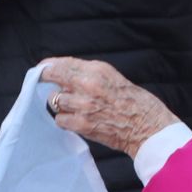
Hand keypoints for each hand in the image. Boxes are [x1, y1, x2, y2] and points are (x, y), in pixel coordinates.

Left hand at [40, 57, 178, 158]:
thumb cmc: (136, 104)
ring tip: (76, 107)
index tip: (42, 69)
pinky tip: (77, 121)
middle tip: (44, 85)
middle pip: (53, 77)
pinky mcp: (81, 124)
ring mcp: (83, 105)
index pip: (63, 63)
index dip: (48, 66)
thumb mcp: (114, 79)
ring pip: (54, 100)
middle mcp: (88, 84)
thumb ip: (90, 76)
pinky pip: (59, 120)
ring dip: (61, 104)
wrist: (149, 128)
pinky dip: (65, 121)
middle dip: (46, 81)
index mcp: (98, 70)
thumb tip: (65, 75)